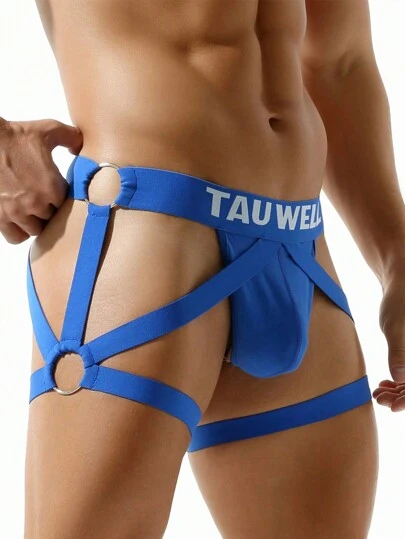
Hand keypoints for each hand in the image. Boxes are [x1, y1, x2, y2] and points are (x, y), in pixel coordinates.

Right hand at [0, 117, 82, 243]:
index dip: (61, 198)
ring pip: (35, 230)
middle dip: (49, 210)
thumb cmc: (16, 135)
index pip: (67, 204)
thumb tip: (81, 146)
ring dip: (36, 222)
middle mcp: (36, 203)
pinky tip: (19, 221)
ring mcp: (17, 212)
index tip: (56, 191)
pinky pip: (15, 237)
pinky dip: (19, 232)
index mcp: (52, 186)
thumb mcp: (48, 130)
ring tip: (32, 211)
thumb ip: (71, 137)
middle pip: (52, 219)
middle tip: (44, 200)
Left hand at [372, 274, 404, 411]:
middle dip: (403, 397)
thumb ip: (399, 352)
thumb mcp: (395, 327)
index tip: (393, 406)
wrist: (401, 284)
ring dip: (400, 392)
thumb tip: (400, 376)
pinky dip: (400, 382)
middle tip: (380, 399)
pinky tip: (383, 384)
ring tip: (378, 393)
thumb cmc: (400, 301)